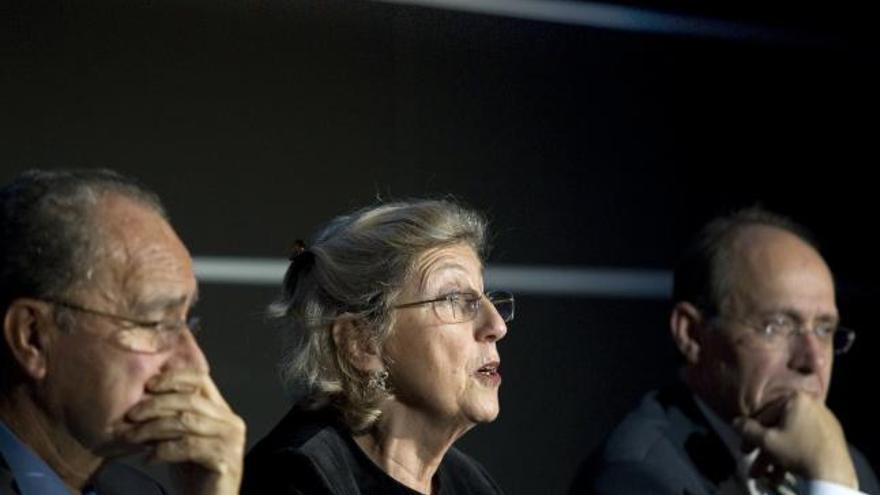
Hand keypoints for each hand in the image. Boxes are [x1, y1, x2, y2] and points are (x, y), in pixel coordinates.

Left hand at [123, 370, 245, 494]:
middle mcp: (231, 422)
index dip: (174, 378)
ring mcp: (230, 441)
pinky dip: (164, 450)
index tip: (148, 384)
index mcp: (222, 412)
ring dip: (153, 428)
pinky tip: (150, 458)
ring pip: (187, 422)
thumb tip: (143, 400)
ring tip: (132, 437)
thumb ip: (173, 419)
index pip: (202, 380)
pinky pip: (189, 447)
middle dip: (155, 405)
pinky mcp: (225, 460)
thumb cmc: (194, 475)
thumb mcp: (181, 440)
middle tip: (131, 416)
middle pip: (190, 400)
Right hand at [734, 392, 856, 487]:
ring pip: (792, 436)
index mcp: (795, 399)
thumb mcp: (766, 441)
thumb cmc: (797, 451)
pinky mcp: (833, 434)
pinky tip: (787, 469)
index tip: (745, 449)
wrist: (833, 471)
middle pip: (779, 427)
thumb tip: (735, 422)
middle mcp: (812, 403)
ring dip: (778, 455)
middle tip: (756, 466)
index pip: (764, 415)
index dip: (750, 434)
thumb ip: (747, 429)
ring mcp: (825, 419)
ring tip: (770, 475)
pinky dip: (795, 452)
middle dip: (765, 450)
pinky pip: (806, 439)